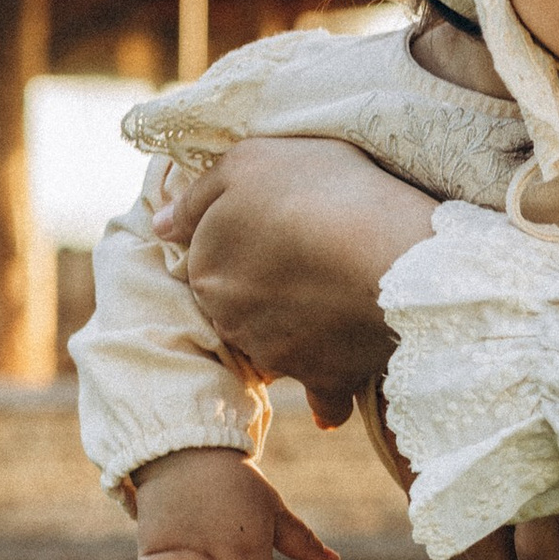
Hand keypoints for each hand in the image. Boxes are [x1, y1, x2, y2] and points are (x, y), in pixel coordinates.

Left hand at [153, 135, 435, 399]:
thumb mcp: (251, 163)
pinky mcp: (323, 382)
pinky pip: (322, 396)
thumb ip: (200, 194)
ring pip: (279, 347)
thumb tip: (163, 226)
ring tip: (343, 295)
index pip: (213, 255)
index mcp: (206, 267)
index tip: (285, 225)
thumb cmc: (324, 193)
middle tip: (314, 258)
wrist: (395, 256)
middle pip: (243, 304)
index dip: (249, 238)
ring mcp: (276, 357)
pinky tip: (343, 377)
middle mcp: (230, 320)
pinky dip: (329, 393)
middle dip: (269, 289)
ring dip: (301, 332)